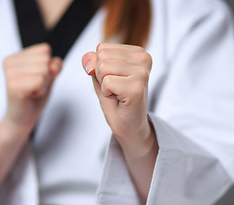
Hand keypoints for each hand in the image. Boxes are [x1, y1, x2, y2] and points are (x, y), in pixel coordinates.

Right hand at [3, 43, 61, 135]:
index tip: (36, 80)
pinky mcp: (13, 86)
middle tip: (33, 88)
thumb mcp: (48, 77)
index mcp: (15, 56)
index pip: (45, 49)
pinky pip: (40, 81)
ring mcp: (9, 74)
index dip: (47, 67)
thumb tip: (54, 65)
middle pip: (46, 60)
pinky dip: (40, 91)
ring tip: (31, 92)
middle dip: (46, 77)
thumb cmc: (33, 97)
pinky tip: (30, 96)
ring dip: (43, 85)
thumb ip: (54, 66)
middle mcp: (9, 62)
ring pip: (44, 70)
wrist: (21, 119)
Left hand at [82, 43, 156, 202]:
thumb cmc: (116, 101)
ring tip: (117, 94)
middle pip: (102, 56)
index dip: (100, 68)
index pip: (101, 48)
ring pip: (103, 67)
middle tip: (115, 90)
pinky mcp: (137, 87)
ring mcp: (142, 73)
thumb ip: (92, 62)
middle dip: (101, 76)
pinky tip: (119, 99)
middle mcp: (143, 58)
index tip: (114, 81)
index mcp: (137, 52)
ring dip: (105, 85)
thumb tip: (90, 60)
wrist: (128, 126)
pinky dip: (107, 93)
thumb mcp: (99, 76)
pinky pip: (107, 82)